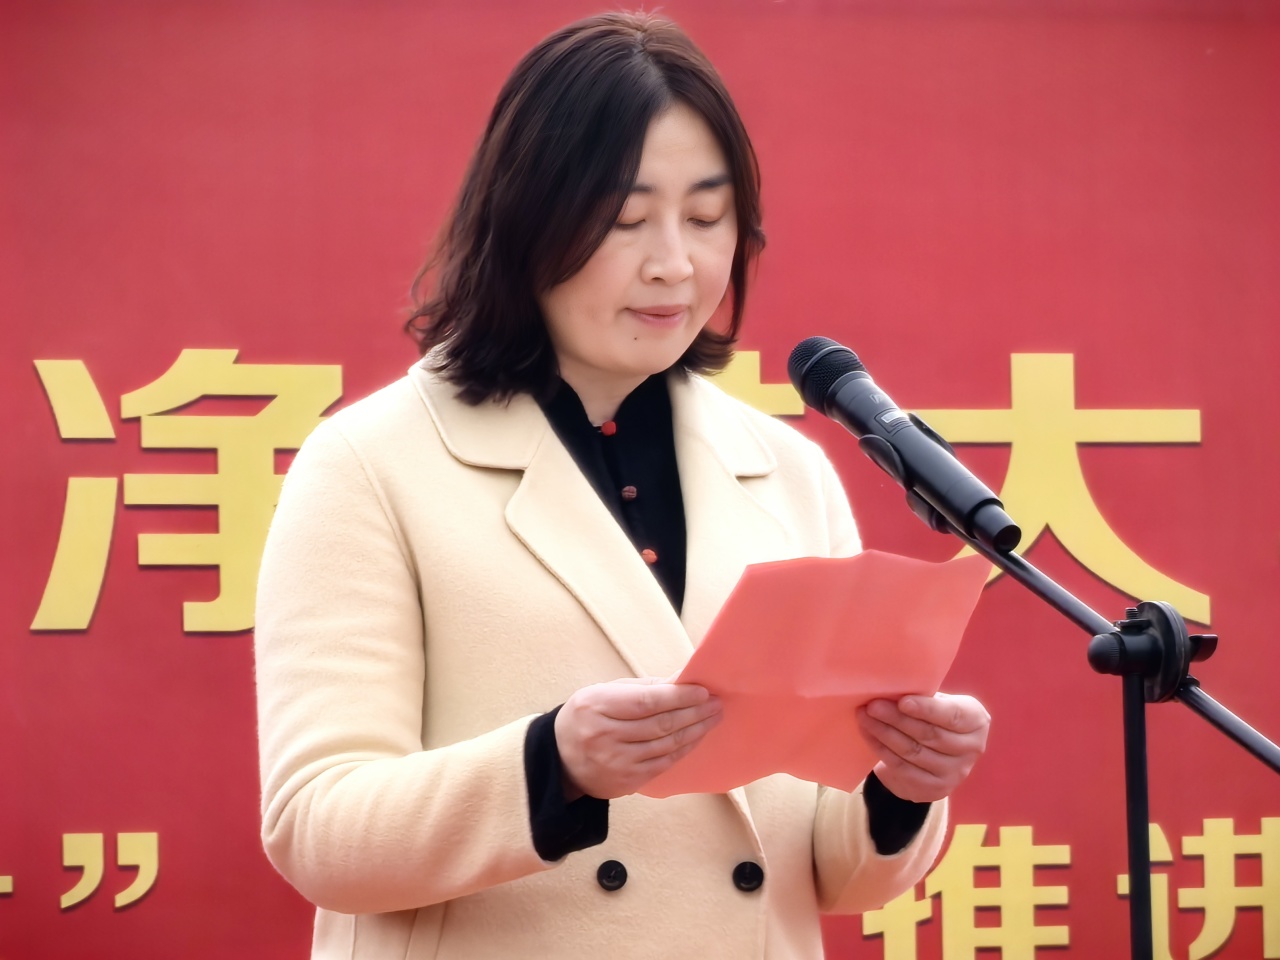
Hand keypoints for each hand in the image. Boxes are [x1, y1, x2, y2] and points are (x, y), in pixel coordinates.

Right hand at [554, 678, 722, 799]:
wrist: (560, 759)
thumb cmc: (589, 717)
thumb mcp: (605, 693)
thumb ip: (644, 687)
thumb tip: (682, 679)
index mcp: (597, 706)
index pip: (646, 701)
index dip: (678, 696)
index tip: (702, 691)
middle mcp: (604, 736)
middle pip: (660, 724)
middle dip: (694, 712)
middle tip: (716, 703)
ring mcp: (616, 762)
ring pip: (665, 745)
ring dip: (695, 731)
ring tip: (712, 718)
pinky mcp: (626, 782)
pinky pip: (663, 764)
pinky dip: (683, 749)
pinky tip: (696, 738)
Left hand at [857, 693, 989, 802]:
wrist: (934, 754)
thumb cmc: (933, 716)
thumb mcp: (937, 702)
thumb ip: (925, 697)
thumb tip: (892, 687)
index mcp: (976, 721)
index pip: (953, 716)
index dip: (927, 709)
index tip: (902, 701)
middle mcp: (972, 749)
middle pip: (930, 735)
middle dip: (897, 719)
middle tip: (872, 706)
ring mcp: (955, 773)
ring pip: (913, 752)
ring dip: (884, 733)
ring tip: (864, 717)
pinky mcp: (936, 789)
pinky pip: (903, 769)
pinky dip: (882, 750)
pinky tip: (868, 735)